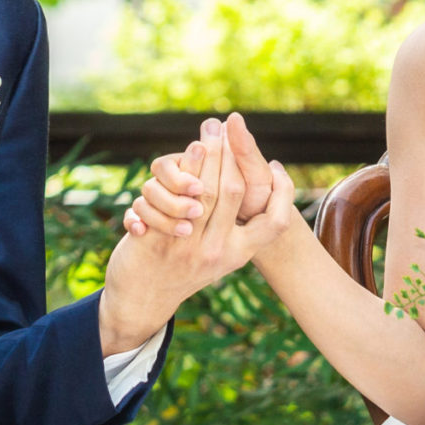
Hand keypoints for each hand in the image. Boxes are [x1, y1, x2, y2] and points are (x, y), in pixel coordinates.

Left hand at [101, 114, 299, 353]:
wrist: (143, 300)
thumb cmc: (186, 270)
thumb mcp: (220, 257)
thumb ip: (234, 228)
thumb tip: (255, 189)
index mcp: (238, 254)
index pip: (274, 221)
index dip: (281, 192)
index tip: (276, 165)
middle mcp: (216, 251)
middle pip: (233, 191)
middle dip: (233, 154)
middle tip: (230, 124)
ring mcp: (185, 247)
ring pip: (202, 189)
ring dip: (206, 154)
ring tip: (209, 131)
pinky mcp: (156, 240)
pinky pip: (170, 196)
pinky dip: (176, 172)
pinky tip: (182, 155)